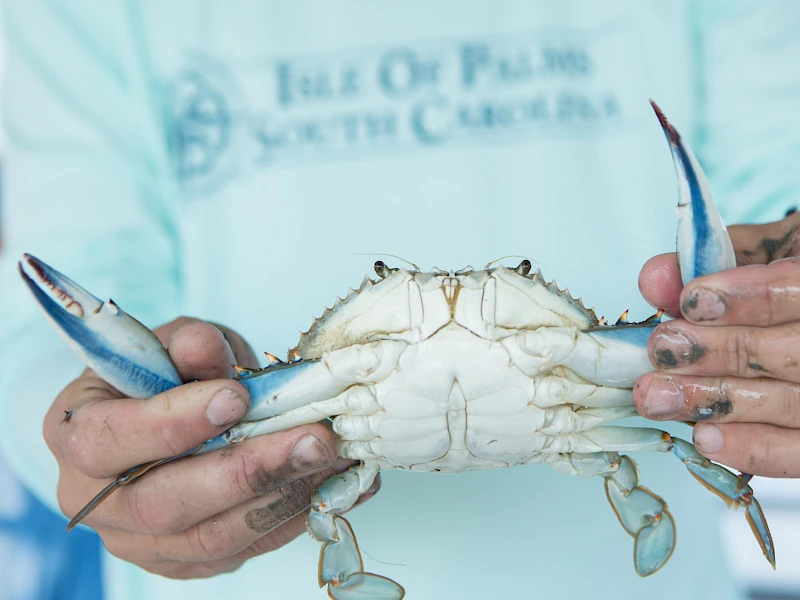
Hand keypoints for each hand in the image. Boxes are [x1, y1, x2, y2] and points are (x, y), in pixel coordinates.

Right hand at [44, 317, 376, 577]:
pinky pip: (243, 549)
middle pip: (166, 504)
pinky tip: (336, 484)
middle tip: (315, 439)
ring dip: (284, 497)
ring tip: (335, 459)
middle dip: (249, 471)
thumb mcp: (169, 345)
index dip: (174, 423)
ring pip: (212, 538)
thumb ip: (186, 344)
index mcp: (77, 435)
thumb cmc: (159, 375)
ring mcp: (141, 542)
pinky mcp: (186, 561)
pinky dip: (296, 517)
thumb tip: (205, 346)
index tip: (236, 397)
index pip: (110, 440)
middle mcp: (99, 502)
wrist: (162, 416)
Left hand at [634, 211, 799, 476]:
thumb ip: (714, 260)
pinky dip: (750, 447)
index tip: (691, 301)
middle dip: (720, 352)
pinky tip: (703, 436)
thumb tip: (653, 278)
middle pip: (794, 354)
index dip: (748, 297)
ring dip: (716, 400)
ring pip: (790, 404)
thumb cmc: (788, 278)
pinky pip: (796, 451)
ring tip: (657, 395)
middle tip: (661, 349)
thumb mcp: (764, 251)